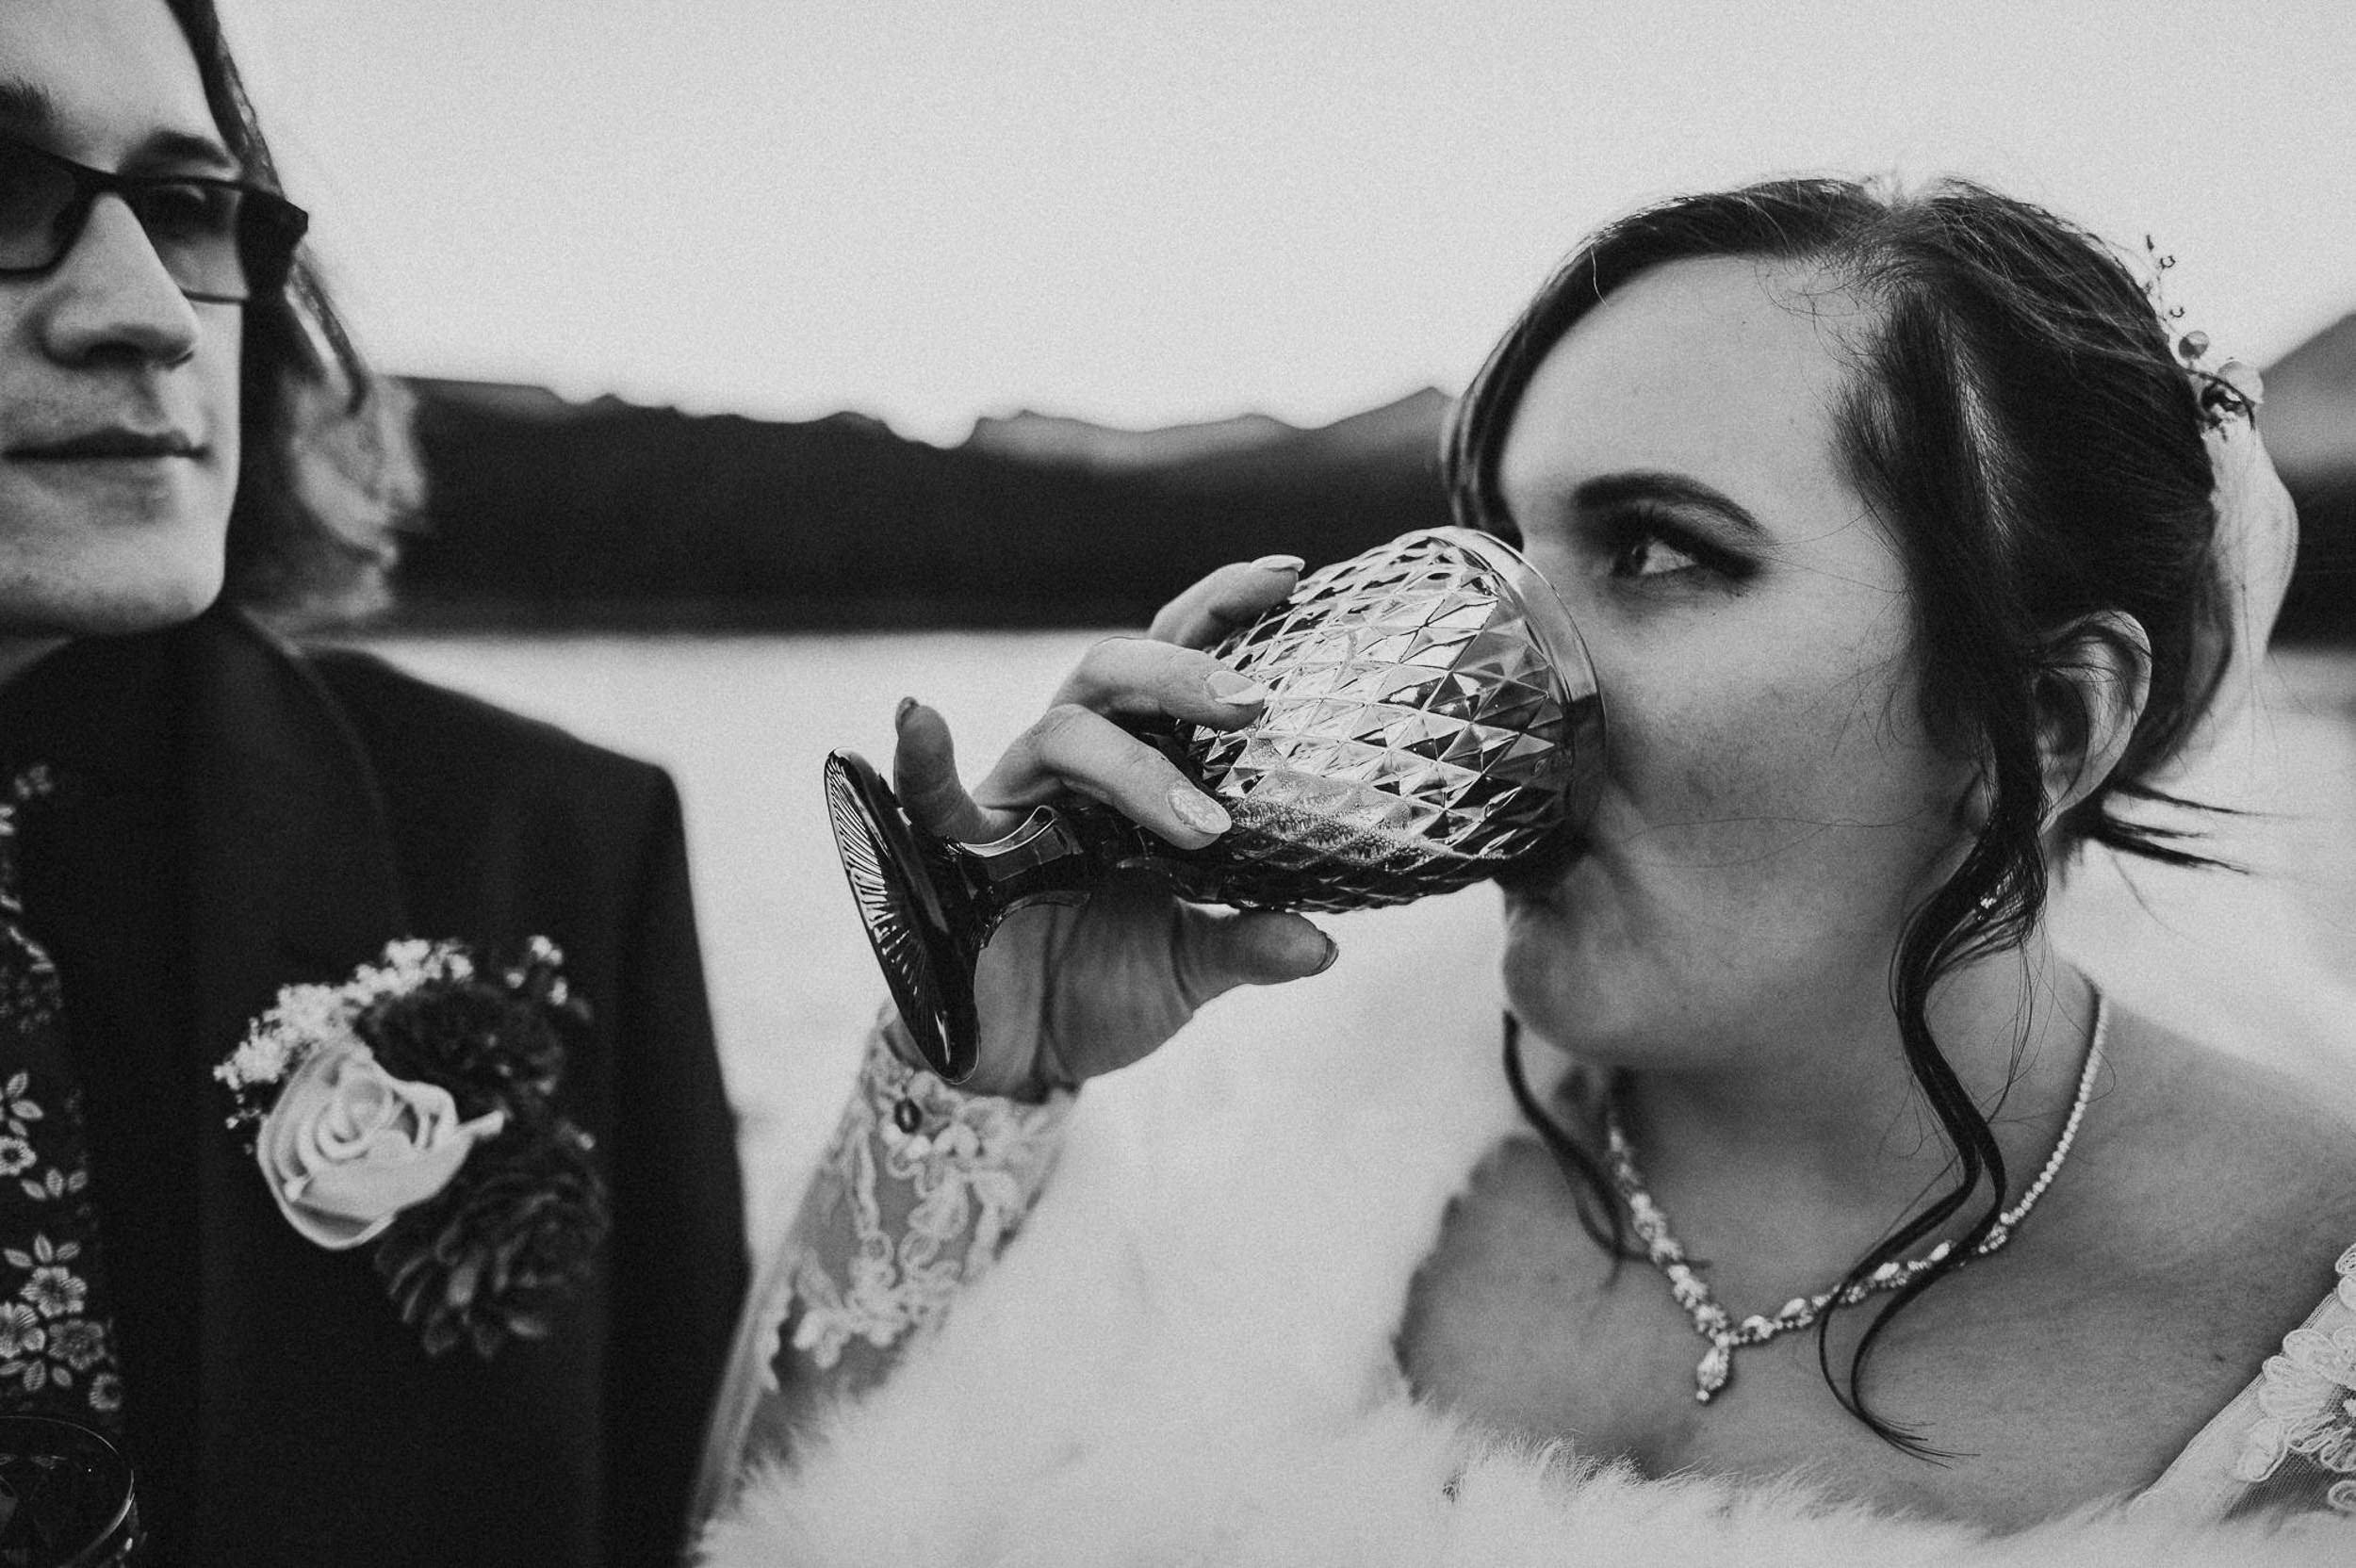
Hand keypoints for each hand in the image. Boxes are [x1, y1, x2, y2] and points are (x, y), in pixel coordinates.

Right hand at [891, 556, 1338, 1097]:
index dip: (1223, 609)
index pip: (1177, 664)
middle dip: (1185, 674)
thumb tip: (1322, 944)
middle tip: (1253, 704)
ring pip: (1063, 732)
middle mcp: (1078, 766)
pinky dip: (921, 755)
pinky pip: (929, 794)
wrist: (1022, 1059)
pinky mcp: (959, 851)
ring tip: (1204, 827)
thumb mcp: (1191, 966)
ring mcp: (1019, 799)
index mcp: (1140, 770)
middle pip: (1118, 674)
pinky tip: (920, 715)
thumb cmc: (1104, 987)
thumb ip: (1249, 944)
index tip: (1292, 575)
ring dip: (1134, 767)